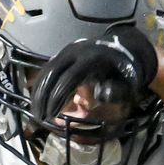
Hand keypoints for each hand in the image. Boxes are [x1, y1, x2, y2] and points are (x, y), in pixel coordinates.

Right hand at [35, 25, 158, 117]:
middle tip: (39, 116)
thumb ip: (114, 92)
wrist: (126, 48)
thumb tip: (97, 98)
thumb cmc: (126, 71)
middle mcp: (76, 52)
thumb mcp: (127, 84)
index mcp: (92, 59)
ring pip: (46, 70)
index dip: (58, 97)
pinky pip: (48, 68)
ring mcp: (68, 51)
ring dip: (38, 91)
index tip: (51, 114)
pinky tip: (39, 99)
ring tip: (36, 111)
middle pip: (52, 73)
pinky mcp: (64, 54)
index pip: (69, 79)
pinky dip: (41, 84)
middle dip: (43, 96)